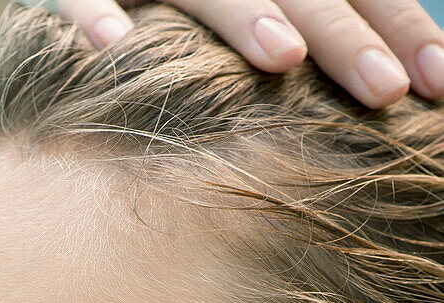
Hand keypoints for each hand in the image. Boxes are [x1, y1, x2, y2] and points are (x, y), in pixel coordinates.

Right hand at [30, 0, 443, 107]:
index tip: (438, 87)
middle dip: (345, 35)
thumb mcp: (267, 20)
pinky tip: (113, 47)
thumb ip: (314, 36)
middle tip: (384, 92)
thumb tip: (399, 89)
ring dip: (244, 12)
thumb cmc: (195, 23)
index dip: (402, 30)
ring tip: (283, 60)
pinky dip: (94, 10)